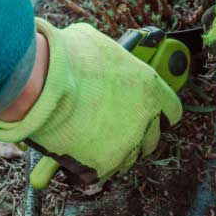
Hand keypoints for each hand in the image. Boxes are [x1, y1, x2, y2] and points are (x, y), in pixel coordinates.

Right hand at [0, 19, 181, 185]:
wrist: (44, 83)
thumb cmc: (69, 58)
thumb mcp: (97, 44)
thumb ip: (107, 57)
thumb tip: (99, 58)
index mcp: (149, 86)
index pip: (171, 108)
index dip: (162, 112)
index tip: (156, 115)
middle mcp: (144, 117)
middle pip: (152, 138)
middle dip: (139, 135)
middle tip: (121, 130)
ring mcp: (127, 142)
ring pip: (130, 157)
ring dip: (117, 151)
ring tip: (98, 143)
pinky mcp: (106, 162)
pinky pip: (106, 171)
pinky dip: (96, 166)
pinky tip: (84, 156)